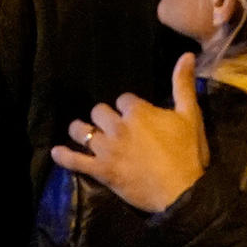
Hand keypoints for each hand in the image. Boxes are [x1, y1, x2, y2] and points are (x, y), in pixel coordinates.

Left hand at [59, 52, 214, 211]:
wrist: (181, 192)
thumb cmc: (187, 154)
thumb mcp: (190, 116)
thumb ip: (183, 85)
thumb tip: (186, 55)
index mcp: (138, 112)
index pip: (123, 99)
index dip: (129, 107)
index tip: (135, 117)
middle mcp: (119, 126)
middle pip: (100, 112)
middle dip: (104, 118)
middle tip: (111, 128)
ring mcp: (108, 149)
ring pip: (83, 131)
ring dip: (81, 130)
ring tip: (81, 131)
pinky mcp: (102, 170)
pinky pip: (76, 161)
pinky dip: (64, 156)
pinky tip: (56, 152)